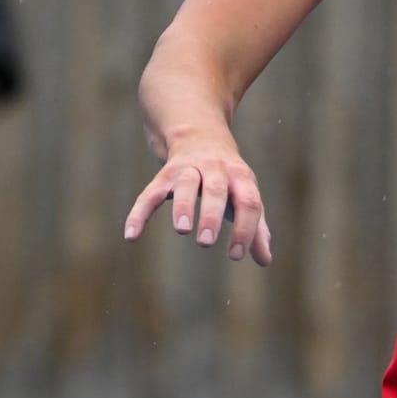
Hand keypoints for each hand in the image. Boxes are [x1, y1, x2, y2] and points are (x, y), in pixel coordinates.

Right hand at [124, 135, 272, 266]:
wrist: (199, 136)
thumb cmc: (228, 178)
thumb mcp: (245, 196)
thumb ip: (256, 228)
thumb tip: (265, 261)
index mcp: (240, 177)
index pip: (248, 202)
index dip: (244, 228)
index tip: (235, 255)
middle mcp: (216, 169)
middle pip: (216, 189)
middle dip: (211, 215)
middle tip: (206, 242)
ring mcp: (188, 170)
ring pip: (186, 184)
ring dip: (183, 206)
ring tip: (182, 229)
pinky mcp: (165, 175)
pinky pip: (150, 194)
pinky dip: (139, 213)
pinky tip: (131, 236)